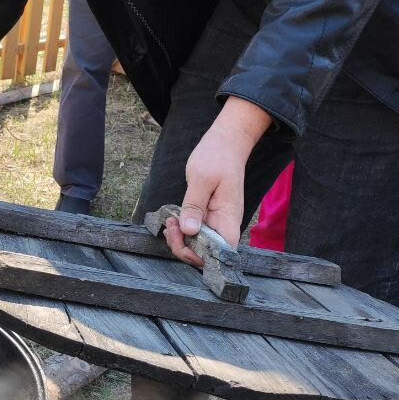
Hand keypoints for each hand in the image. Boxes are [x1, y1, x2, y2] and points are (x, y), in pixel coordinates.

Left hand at [163, 97, 271, 266]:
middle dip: (184, 247)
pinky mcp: (206, 217)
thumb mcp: (202, 179)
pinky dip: (181, 231)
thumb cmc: (217, 157)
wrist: (226, 142)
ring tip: (169, 222)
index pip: (221, 252)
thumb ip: (194, 206)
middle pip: (206, 253)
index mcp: (228, 219)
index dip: (201, 256)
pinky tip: (172, 220)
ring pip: (197, 245)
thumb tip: (189, 231)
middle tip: (170, 228)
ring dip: (180, 240)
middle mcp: (223, 225)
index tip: (182, 240)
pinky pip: (194, 232)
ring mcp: (215, 222)